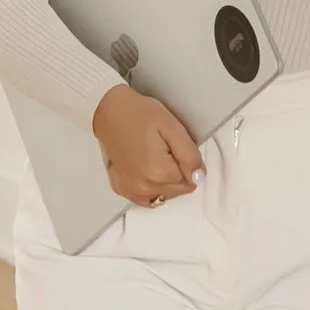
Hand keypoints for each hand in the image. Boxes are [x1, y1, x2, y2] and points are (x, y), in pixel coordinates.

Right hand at [92, 82, 204, 207]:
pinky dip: (151, 186)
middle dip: (177, 171)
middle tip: (163, 149)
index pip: (192, 179)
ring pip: (165, 195)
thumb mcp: (173, 127)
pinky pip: (147, 197)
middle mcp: (143, 187)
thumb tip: (199, 176)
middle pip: (179, 190)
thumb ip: (190, 155)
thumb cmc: (138, 114)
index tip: (175, 147)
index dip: (188, 161)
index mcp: (158, 172)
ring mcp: (131, 190)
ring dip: (165, 180)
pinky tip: (145, 168)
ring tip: (153, 156)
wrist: (110, 111)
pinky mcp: (122, 188)